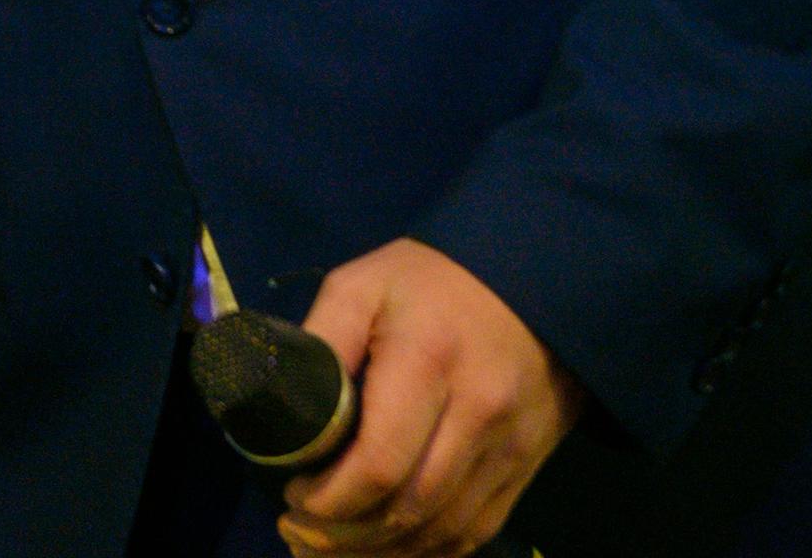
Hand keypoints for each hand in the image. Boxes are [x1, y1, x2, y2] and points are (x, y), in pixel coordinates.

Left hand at [279, 239, 581, 557]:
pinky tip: (385, 547)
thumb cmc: (429, 282)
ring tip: (328, 548)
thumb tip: (279, 402)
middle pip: (409, 509)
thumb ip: (321, 341)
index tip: (293, 494)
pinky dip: (426, 550)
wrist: (531, 281)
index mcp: (427, 364)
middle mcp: (478, 414)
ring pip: (443, 531)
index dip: (329, 498)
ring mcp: (510, 447)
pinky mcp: (527, 466)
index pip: (379, 464)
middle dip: (344, 535)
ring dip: (381, 551)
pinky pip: (476, 531)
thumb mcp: (360, 287)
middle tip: (297, 531)